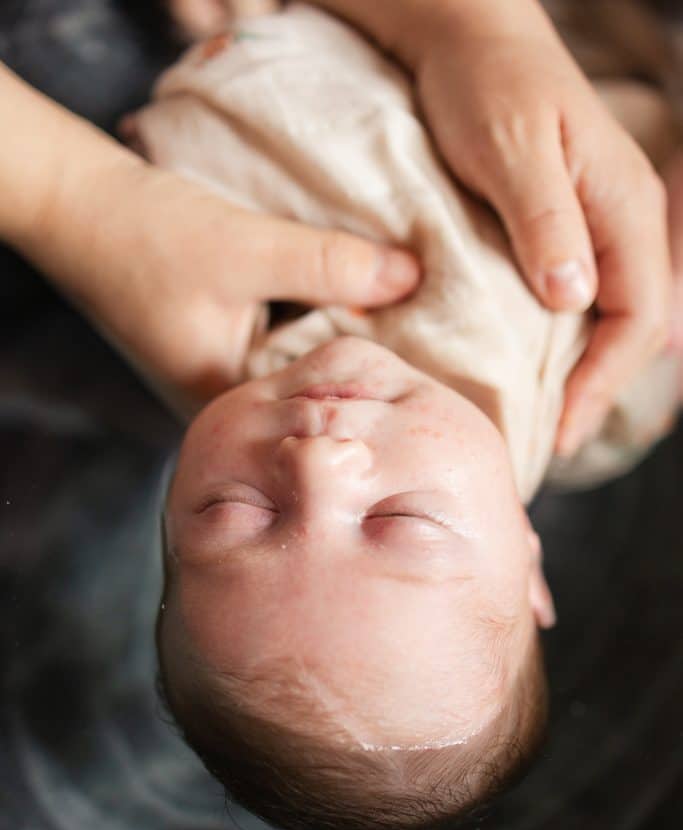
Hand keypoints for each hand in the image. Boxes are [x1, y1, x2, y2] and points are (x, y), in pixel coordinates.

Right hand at [25, 155, 418, 418]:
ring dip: (340, 338)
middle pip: (314, 396)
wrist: (80, 204)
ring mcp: (224, 377)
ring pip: (302, 368)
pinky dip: (315, 321)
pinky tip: (354, 301)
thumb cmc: (146, 235)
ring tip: (403, 321)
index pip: (318, 412)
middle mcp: (225, 406)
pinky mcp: (225, 346)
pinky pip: (286, 342)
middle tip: (431, 345)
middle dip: (363, 367)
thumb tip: (413, 276)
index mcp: (225, 409)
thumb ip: (329, 265)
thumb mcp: (246, 250)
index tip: (427, 368)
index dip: (372, 387)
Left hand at [412, 4, 670, 454]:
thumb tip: (573, 298)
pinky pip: (579, 295)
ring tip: (547, 414)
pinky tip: (537, 363)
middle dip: (598, 386)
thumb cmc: (486, 84)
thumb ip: (545, 220)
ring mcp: (593, 222)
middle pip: (632, 323)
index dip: (605, 377)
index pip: (638, 312)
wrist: (465, 40)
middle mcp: (618, 218)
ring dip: (584, 368)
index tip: (564, 424)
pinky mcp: (561, 226)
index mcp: (622, 203)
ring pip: (608, 313)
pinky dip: (564, 338)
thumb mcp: (510, 149)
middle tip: (554, 437)